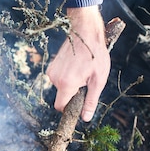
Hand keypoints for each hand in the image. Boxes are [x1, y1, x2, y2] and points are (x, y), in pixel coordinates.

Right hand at [46, 6, 109, 121]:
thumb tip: (85, 118)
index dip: (69, 108)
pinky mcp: (51, 65)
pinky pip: (58, 78)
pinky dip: (67, 76)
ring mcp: (51, 71)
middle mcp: (54, 78)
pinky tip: (76, 65)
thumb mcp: (98, 80)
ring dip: (70, 83)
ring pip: (60, 87)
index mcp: (66, 84)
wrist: (85, 31)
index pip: (60, 107)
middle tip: (86, 80)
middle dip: (73, 93)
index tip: (79, 103)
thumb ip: (90, 101)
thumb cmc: (95, 54)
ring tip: (82, 70)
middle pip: (62, 96)